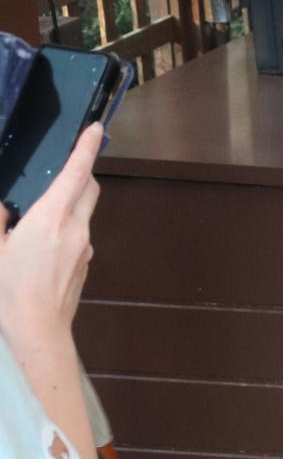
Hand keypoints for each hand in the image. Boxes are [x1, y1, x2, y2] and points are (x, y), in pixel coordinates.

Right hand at [0, 124, 101, 349]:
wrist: (38, 329)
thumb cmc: (10, 289)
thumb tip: (5, 204)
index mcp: (51, 219)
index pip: (76, 174)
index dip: (87, 148)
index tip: (97, 129)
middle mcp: (76, 229)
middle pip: (90, 189)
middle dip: (83, 172)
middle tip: (68, 164)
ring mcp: (86, 248)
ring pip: (86, 212)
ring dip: (72, 202)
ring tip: (42, 212)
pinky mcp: (87, 263)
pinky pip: (80, 234)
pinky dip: (68, 226)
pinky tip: (45, 241)